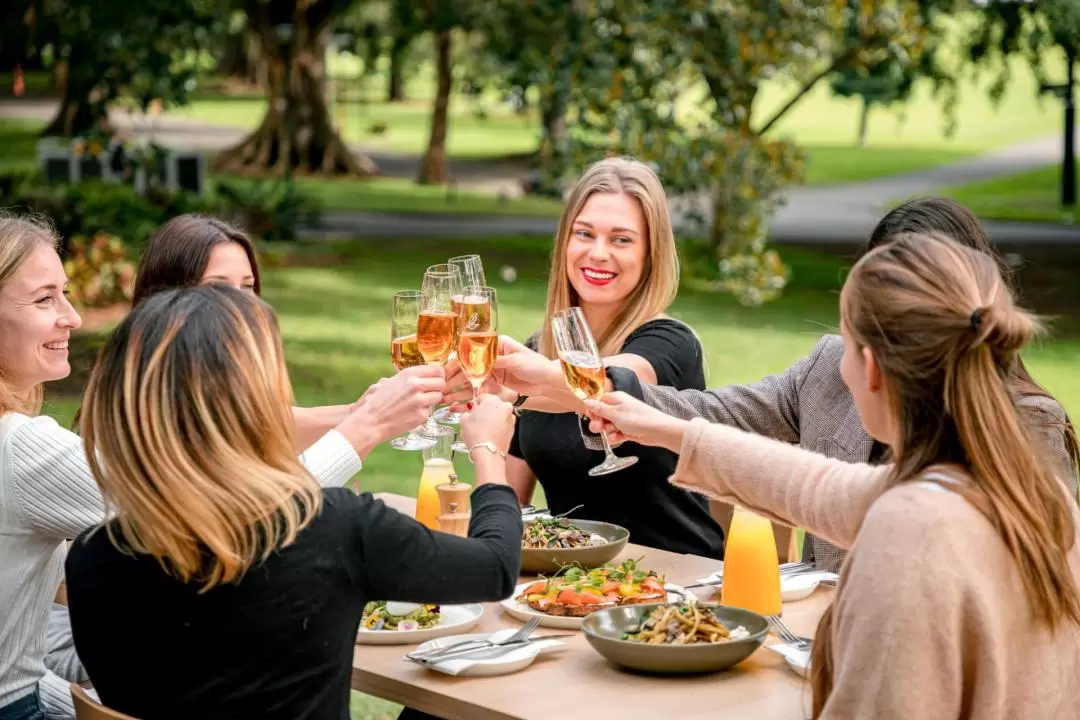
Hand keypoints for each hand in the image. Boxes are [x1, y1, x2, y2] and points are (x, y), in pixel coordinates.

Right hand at [346, 365, 445, 443]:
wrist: (370, 421)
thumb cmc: (376, 401)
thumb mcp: (389, 381)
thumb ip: (406, 378)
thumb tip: (420, 376)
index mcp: (409, 374)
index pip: (436, 369)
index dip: (439, 375)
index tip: (436, 379)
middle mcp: (416, 385)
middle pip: (441, 383)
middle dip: (438, 387)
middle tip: (430, 392)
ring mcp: (420, 401)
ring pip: (439, 396)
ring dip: (432, 400)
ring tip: (419, 403)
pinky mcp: (421, 415)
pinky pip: (430, 411)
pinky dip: (424, 412)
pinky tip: (412, 413)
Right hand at [441, 335, 561, 407]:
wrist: (548, 381)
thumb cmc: (536, 366)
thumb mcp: (516, 361)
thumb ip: (497, 361)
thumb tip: (480, 361)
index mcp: (497, 344)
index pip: (473, 351)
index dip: (459, 361)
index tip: (447, 371)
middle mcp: (493, 355)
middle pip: (469, 366)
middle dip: (455, 377)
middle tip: (442, 387)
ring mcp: (493, 369)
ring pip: (472, 378)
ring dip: (459, 388)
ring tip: (445, 397)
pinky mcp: (496, 382)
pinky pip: (479, 388)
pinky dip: (470, 394)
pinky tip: (458, 401)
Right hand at [459, 393, 514, 455]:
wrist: (488, 452)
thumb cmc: (476, 434)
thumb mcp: (464, 420)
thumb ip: (468, 412)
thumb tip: (470, 413)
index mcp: (492, 400)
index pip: (483, 397)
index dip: (476, 404)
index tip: (472, 410)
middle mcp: (504, 406)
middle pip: (493, 404)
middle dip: (486, 410)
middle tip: (478, 419)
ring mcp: (511, 417)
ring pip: (500, 414)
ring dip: (493, 418)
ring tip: (484, 428)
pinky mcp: (514, 428)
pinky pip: (504, 423)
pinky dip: (498, 426)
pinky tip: (491, 433)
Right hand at [582, 392, 687, 451]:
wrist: (657, 431)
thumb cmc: (637, 418)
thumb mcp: (615, 413)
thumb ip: (599, 408)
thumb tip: (586, 401)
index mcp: (616, 399)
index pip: (598, 401)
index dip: (593, 410)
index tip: (591, 417)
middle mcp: (619, 408)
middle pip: (601, 415)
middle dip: (599, 423)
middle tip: (600, 428)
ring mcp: (624, 419)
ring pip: (608, 426)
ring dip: (607, 431)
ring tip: (613, 433)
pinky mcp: (628, 430)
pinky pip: (616, 433)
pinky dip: (615, 437)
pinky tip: (618, 438)